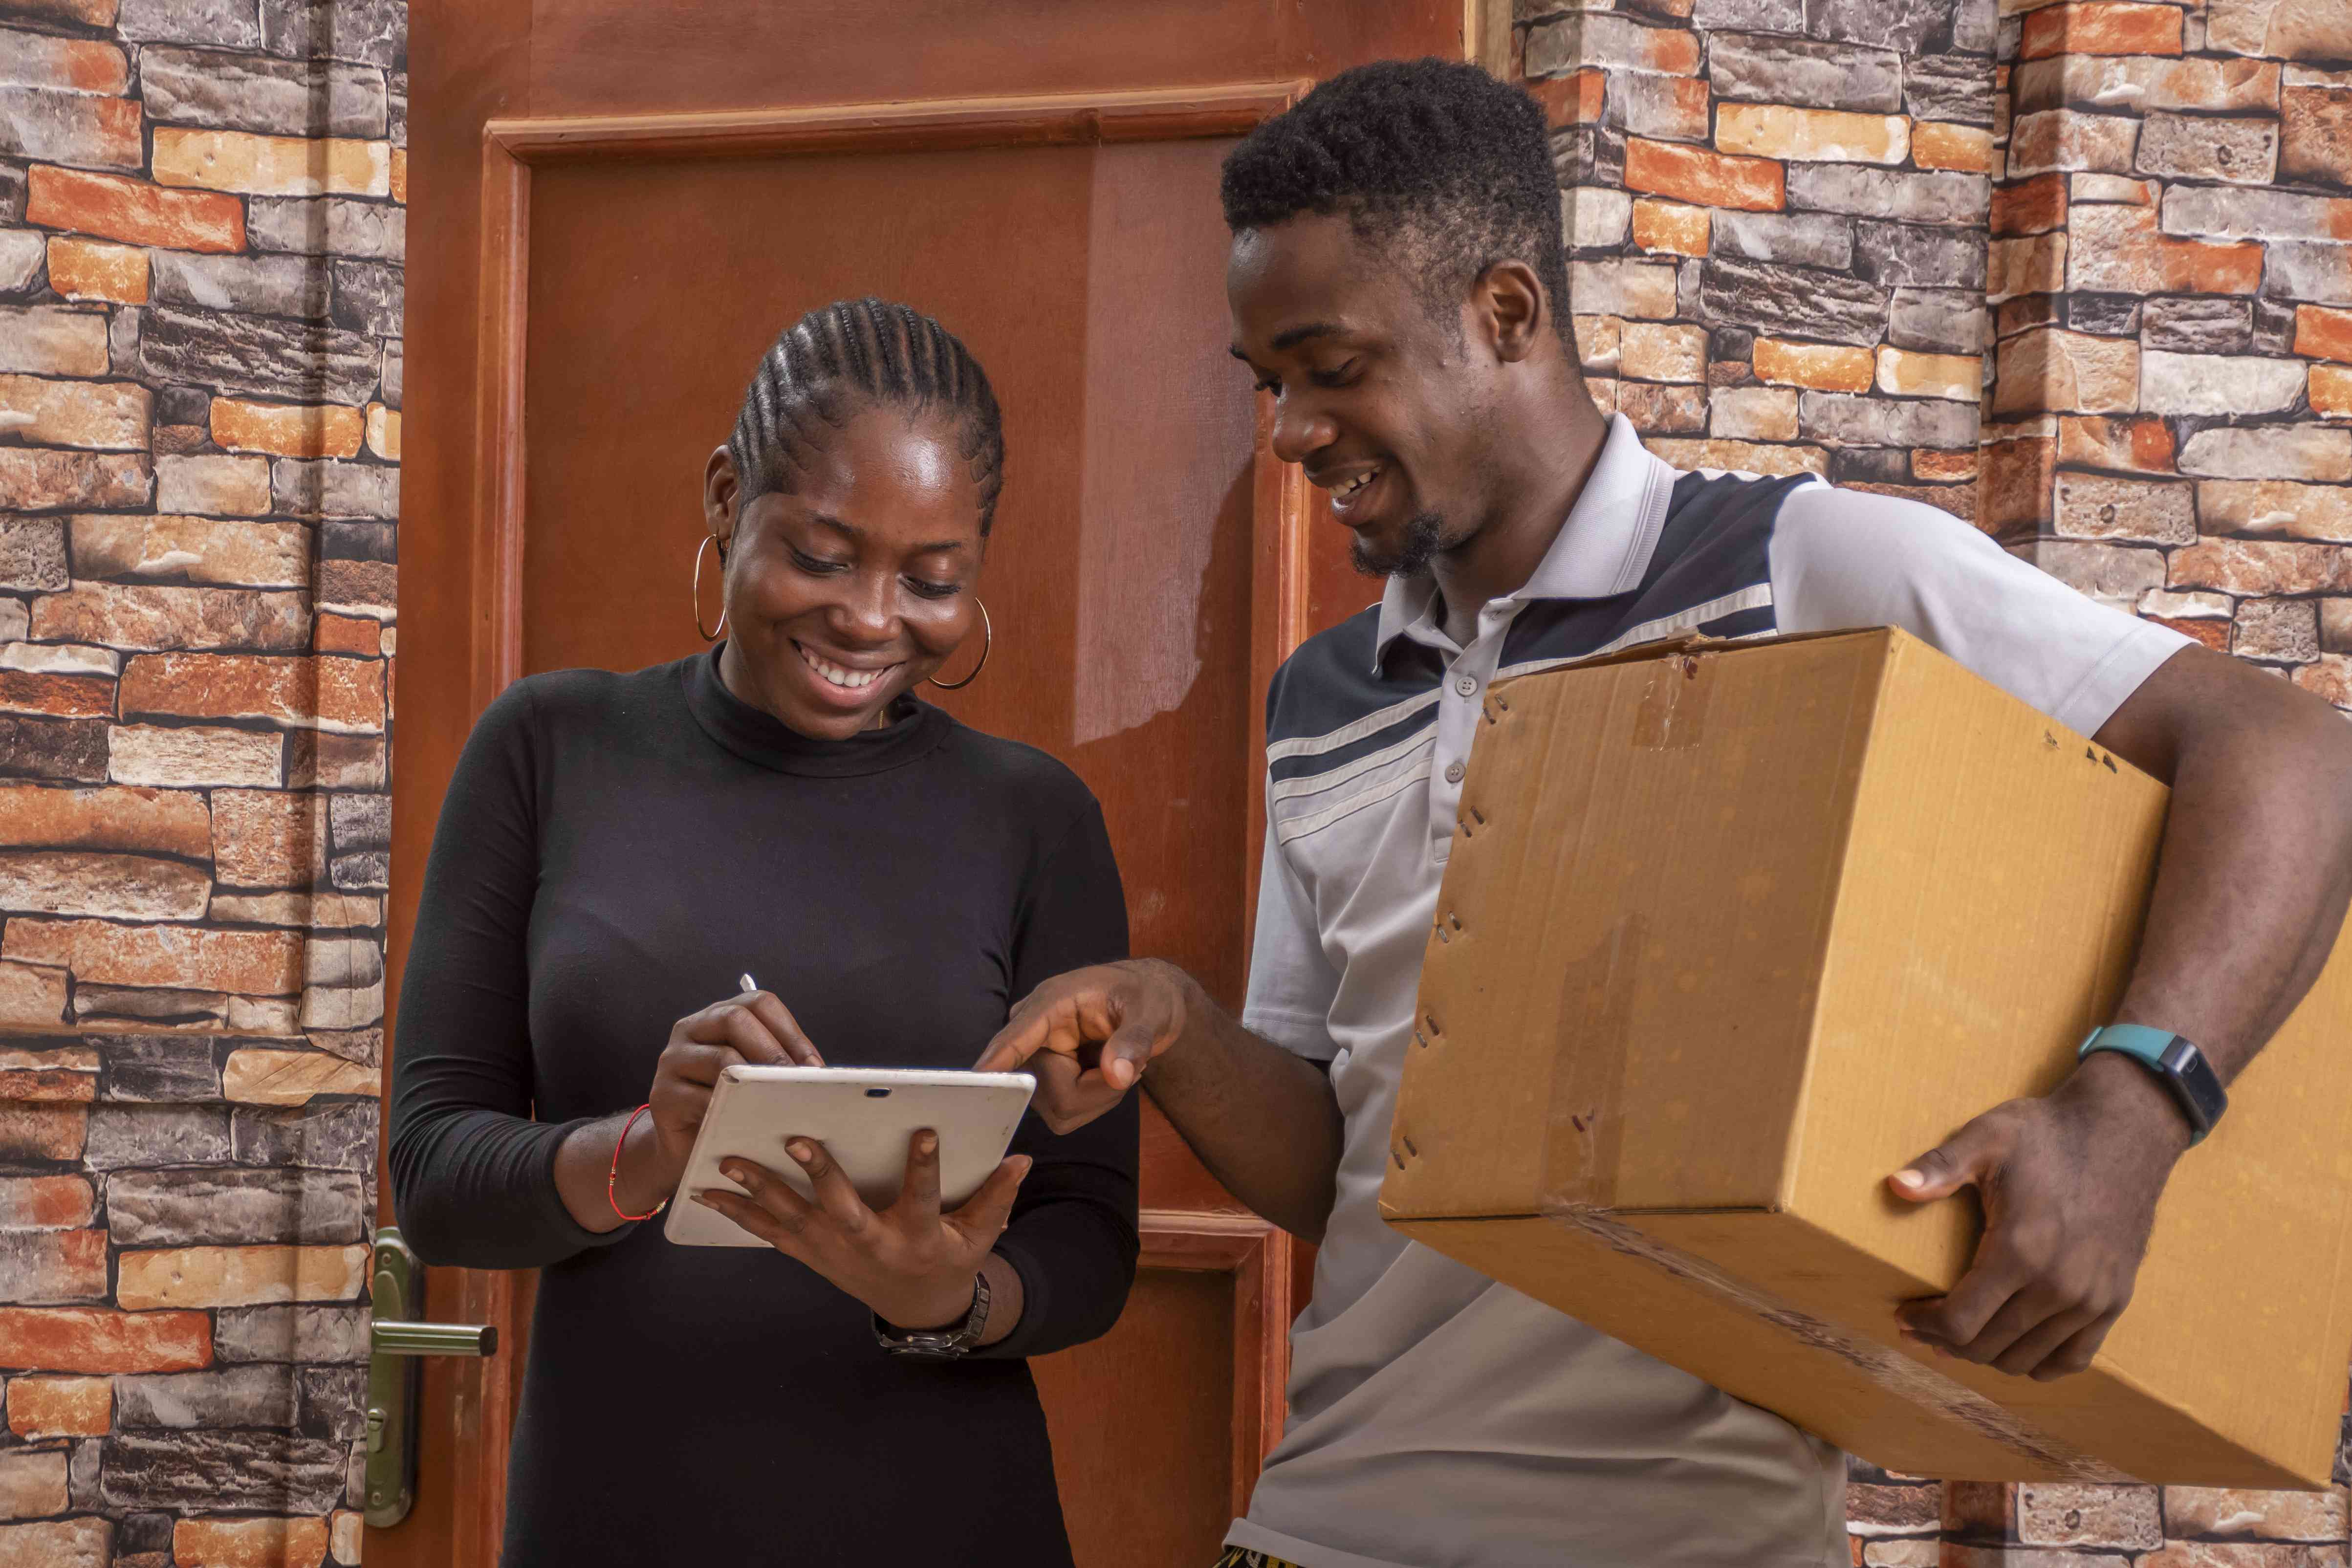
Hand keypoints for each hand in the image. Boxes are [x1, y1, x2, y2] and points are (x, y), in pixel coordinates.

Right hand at [629, 990, 822, 1203]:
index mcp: (718, 1016)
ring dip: (756, 1081)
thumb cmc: (730, 1106)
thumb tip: (818, 1072)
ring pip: (720, 1057)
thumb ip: (779, 1065)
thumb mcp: (755, 1078)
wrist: (687, 1146)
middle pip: (735, 1019)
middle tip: (797, 1082)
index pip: (758, 1002)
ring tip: (780, 1102)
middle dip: (773, 1050)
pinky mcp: (662, 1096)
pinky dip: (731, 1110)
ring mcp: (672, 1060)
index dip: (790, 1030)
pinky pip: (701, 1098)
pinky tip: (751, 1123)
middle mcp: (691, 1029)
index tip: (815, 1066)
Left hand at [692, 1130, 1030, 1330]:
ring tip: (728, 1158)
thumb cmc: (949, 1257)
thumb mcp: (980, 1233)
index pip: (924, 1196)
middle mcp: (870, 1245)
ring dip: (759, 1189)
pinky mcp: (810, 1253)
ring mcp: (834, 1252)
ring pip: (794, 1218)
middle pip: (843, 1209)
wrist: (915, 1306)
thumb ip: (997, 1196)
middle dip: (821, 1174)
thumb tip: (1021, 1158)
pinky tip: (707, 1191)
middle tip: (798, 1138)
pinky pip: (769, 1232)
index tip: (924, 1130)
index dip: (925, 1167)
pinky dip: (738, 1211)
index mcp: (916, 1236)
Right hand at [974, 959, 1190, 1132]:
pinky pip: (1065, 1114)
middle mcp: (1034, 1033)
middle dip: (1098, 1089)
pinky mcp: (1044, 1082)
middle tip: (1128, 1063)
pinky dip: (1095, 1102)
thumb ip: (1135, 1039)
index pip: (1016, 1037)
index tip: (975, 1079)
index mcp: (1051, 1003)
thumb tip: (1116, 1074)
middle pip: (1050, 1090)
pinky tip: (1106, 1075)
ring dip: (1100, 1096)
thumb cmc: (1146, 997)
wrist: (1147, 1003)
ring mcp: (1035, 1060)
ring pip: (1060, 1108)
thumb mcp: (1151, 1011)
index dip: (998, 1061)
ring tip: (1118, 1063)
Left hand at [1887, 1053, 2190, 1379]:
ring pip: (2027, 1359)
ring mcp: (2091, 1299)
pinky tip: (2014, 1350)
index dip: (1925, 1325)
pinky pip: (2074, 1358)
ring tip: (1961, 1339)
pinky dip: (2039, 1363)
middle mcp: (2058, 1286)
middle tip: (1923, 1329)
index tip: (1904, 1316)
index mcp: (2019, 1250)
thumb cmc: (2048, 1134)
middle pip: (1988, 1347)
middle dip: (1946, 1343)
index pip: (1960, 1321)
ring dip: (1987, 1356)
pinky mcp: (2115, 1300)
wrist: (2123, 1133)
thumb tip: (1896, 1186)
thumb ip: (1940, 1166)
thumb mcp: (1988, 1137)